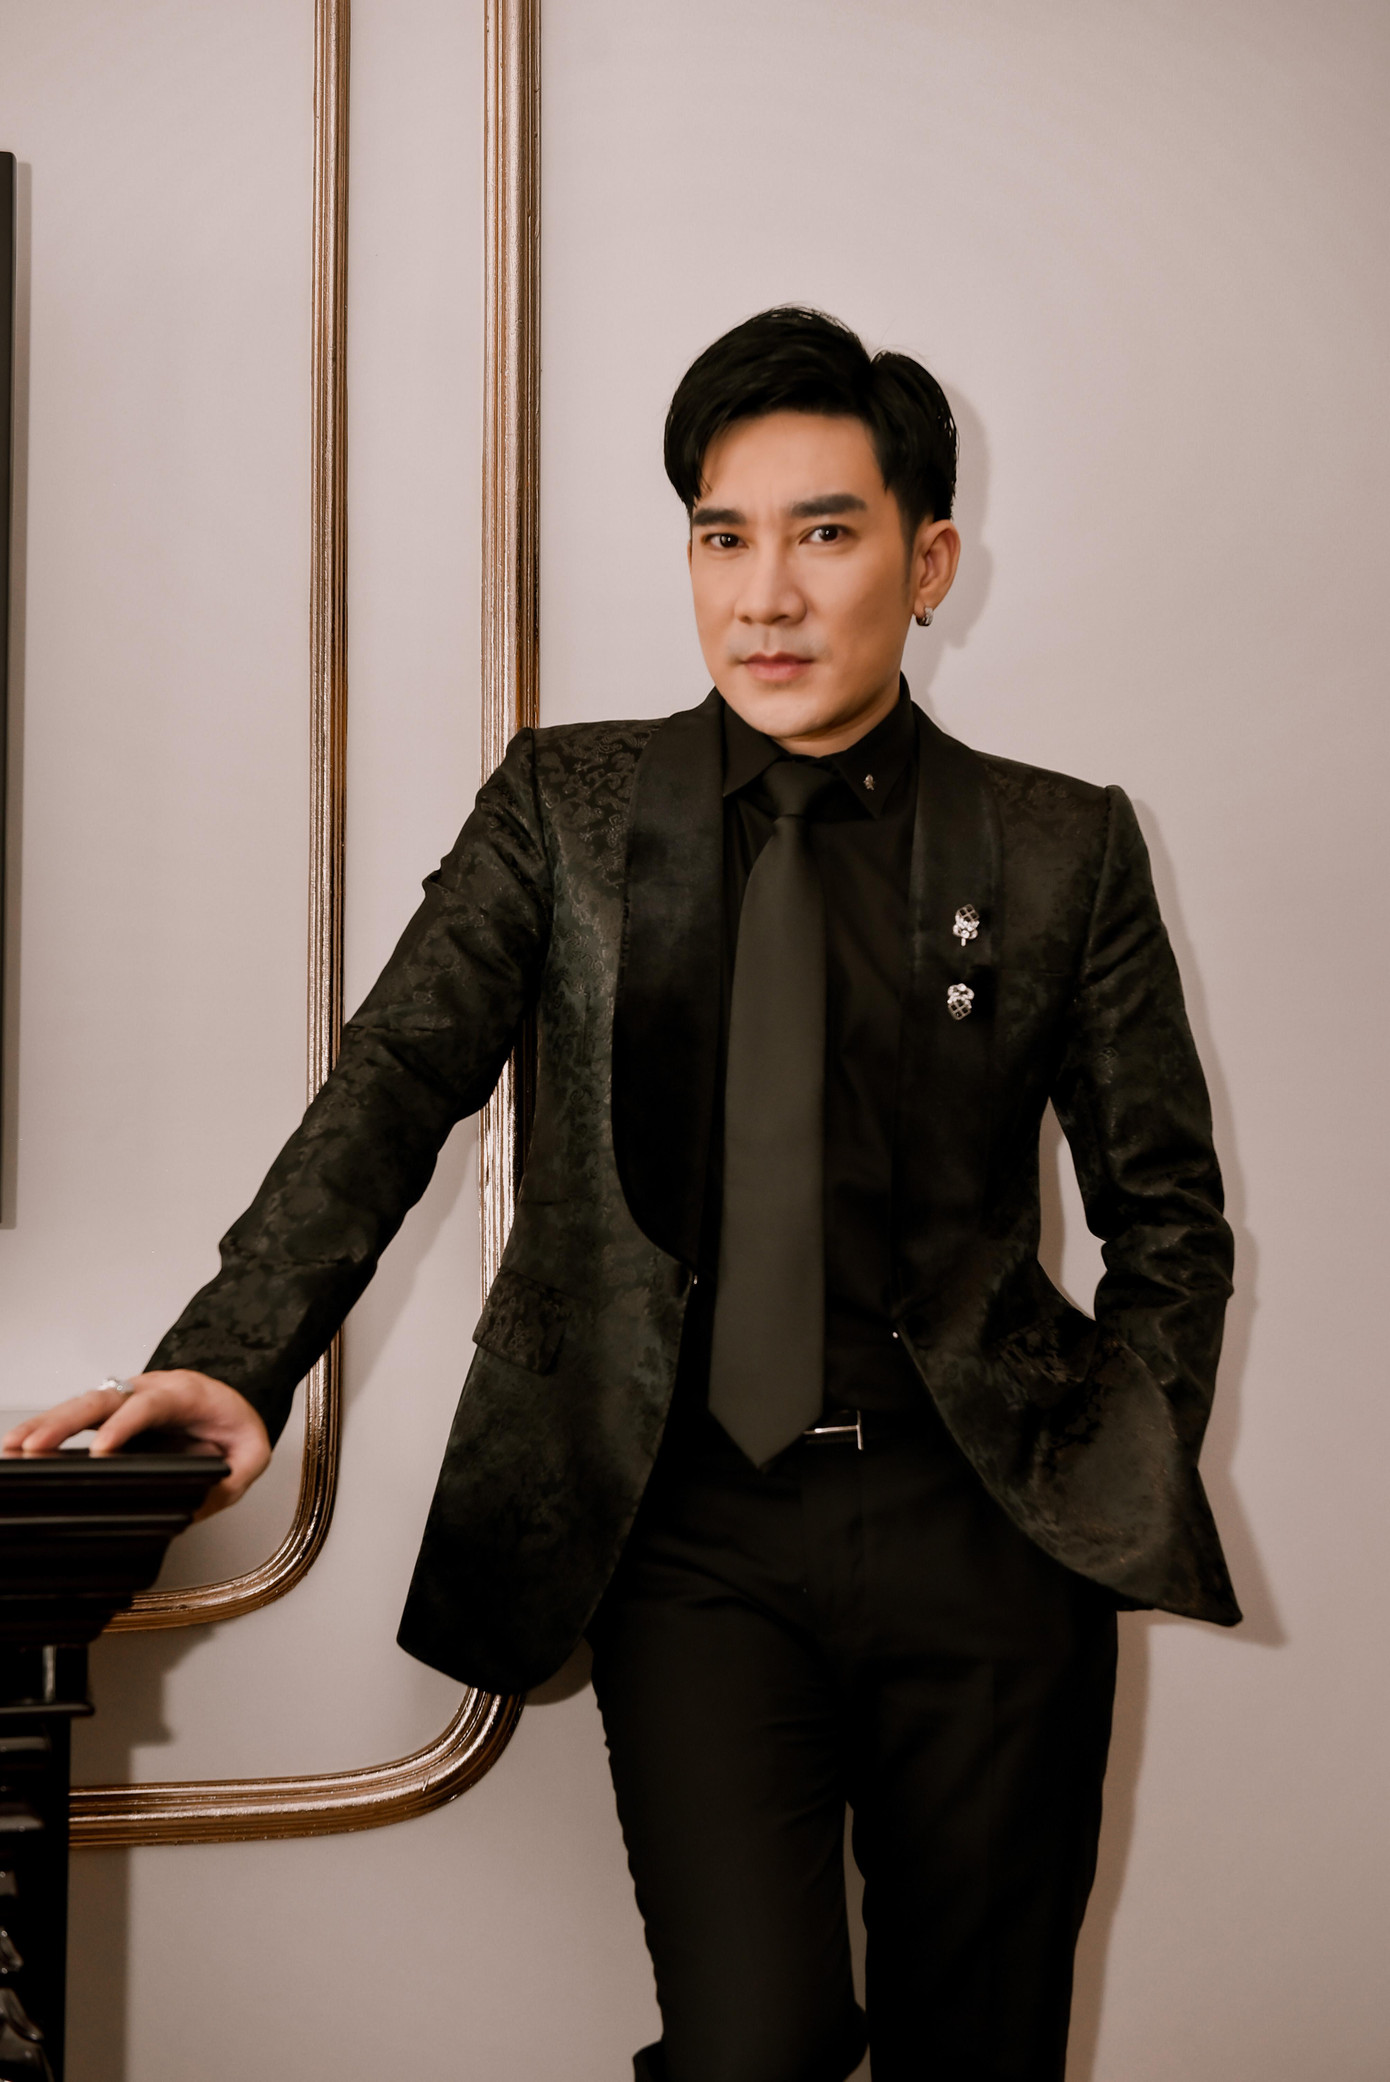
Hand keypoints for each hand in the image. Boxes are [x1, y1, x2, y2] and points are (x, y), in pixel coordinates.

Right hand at [2, 1371, 271, 1519]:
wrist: (234, 1396)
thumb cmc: (235, 1422)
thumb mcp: (253, 1449)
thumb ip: (237, 1475)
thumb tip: (204, 1503)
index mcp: (185, 1393)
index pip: (149, 1405)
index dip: (124, 1425)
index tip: (101, 1449)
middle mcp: (149, 1389)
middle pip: (102, 1399)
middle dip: (65, 1423)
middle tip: (34, 1447)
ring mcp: (127, 1397)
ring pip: (80, 1404)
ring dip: (44, 1425)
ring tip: (11, 1448)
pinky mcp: (112, 1412)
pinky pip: (76, 1415)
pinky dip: (46, 1429)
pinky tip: (18, 1446)